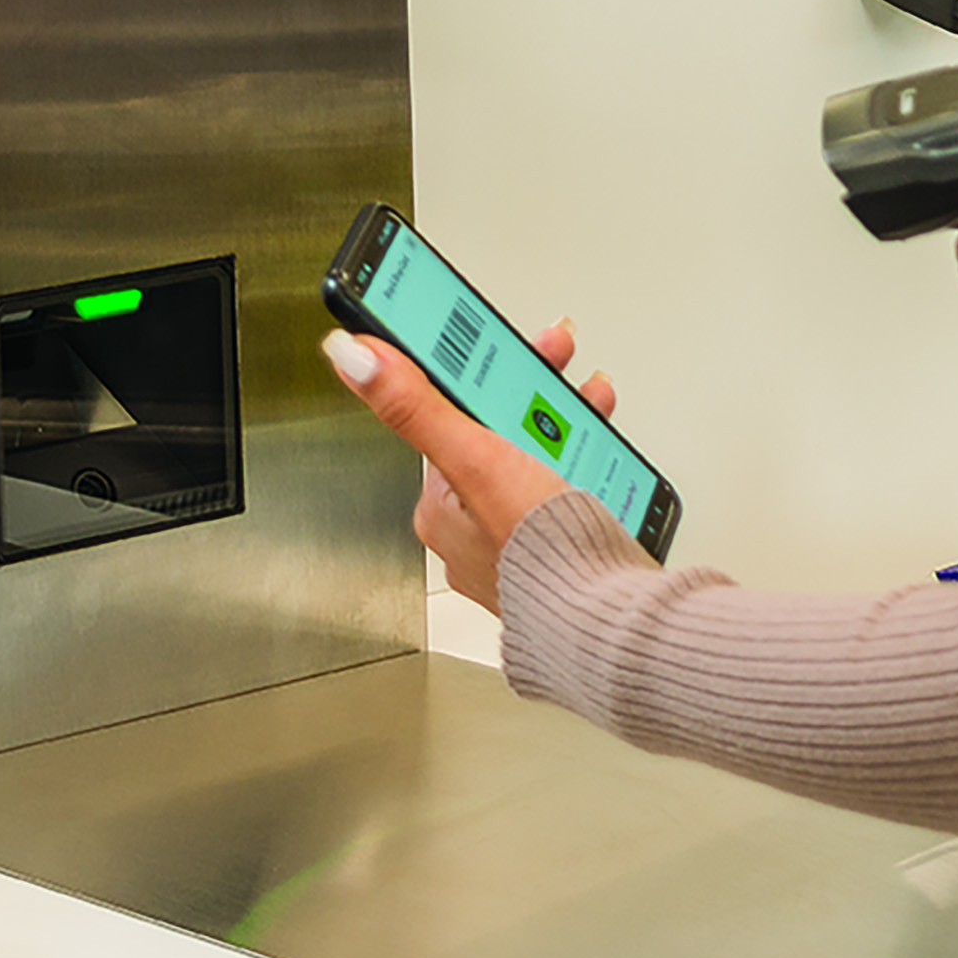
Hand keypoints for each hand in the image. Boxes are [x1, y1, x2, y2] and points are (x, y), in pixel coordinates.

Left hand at [322, 316, 638, 615]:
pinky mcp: (560, 547)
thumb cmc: (539, 552)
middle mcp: (473, 527)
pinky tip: (603, 452)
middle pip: (498, 431)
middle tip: (557, 357)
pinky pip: (569, 485)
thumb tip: (351, 357)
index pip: (449, 416)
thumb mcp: (475, 460)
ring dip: (566, 419)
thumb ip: (416, 407)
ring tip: (591, 399)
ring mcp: (519, 538)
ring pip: (537, 455)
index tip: (501, 342)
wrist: (607, 615)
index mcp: (441, 508)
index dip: (479, 370)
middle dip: (533, 388)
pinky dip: (587, 460)